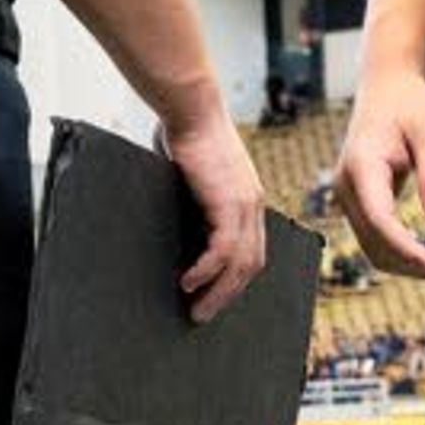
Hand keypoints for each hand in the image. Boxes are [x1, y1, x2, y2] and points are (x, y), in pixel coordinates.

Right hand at [160, 104, 271, 324]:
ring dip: (218, 292)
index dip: (235, 279)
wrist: (191, 109)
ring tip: (196, 311)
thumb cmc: (185, 135)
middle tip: (203, 315)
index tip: (214, 297)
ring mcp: (244, 204)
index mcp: (247, 201)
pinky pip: (223, 249)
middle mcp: (253, 206)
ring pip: (239, 263)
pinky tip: (188, 282)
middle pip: (250, 264)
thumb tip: (171, 216)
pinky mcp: (229, 202)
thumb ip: (191, 201)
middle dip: (228, 295)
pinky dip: (207, 271)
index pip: (251, 251)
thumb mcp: (193, 177)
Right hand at [335, 70, 424, 274]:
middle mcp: (347, 187)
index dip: (408, 249)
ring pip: (373, 249)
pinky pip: (377, 240)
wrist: (387, 89)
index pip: (380, 221)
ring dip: (410, 264)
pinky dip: (404, 253)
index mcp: (361, 166)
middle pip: (375, 244)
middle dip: (415, 264)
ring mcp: (350, 198)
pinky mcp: (360, 204)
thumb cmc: (409, 103)